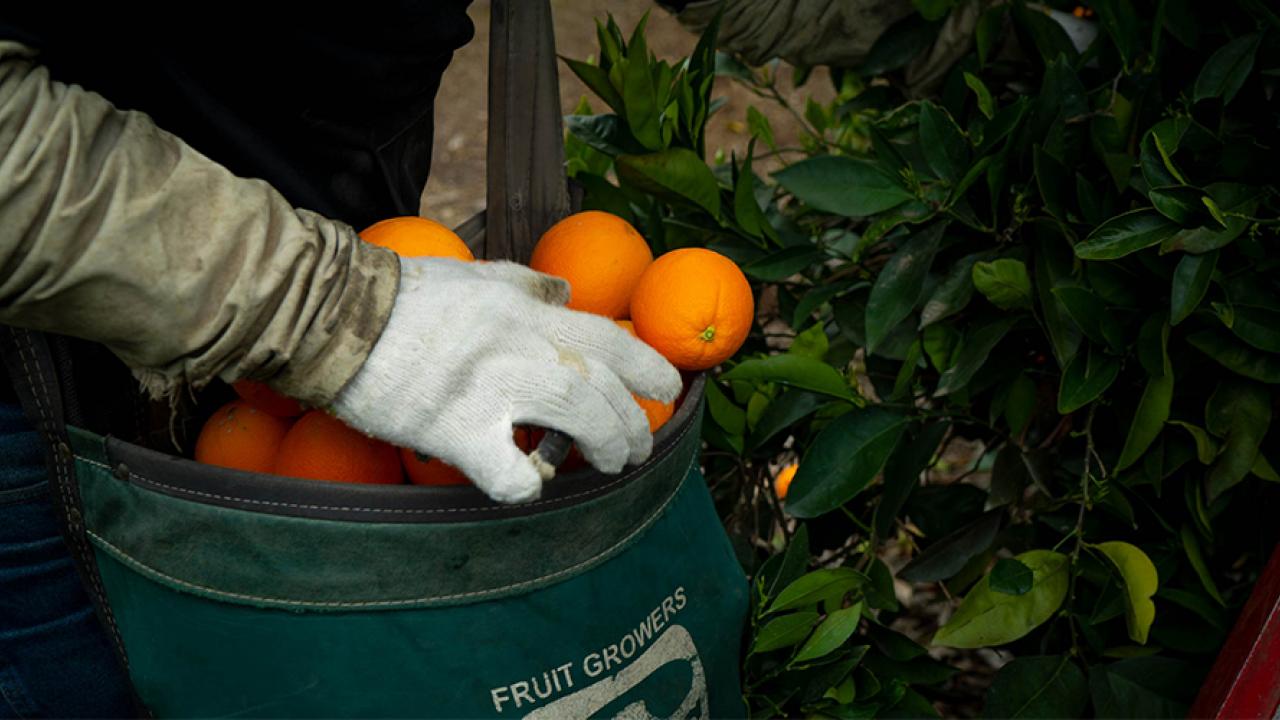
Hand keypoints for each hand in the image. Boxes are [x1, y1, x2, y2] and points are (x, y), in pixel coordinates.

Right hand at [331, 257, 681, 502]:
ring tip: (608, 465)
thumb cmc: (404, 297)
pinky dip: (527, 485)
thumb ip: (526, 285)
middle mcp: (521, 346)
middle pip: (603, 388)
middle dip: (632, 423)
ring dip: (605, 449)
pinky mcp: (454, 428)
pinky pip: (509, 472)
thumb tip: (566, 292)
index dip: (650, 368)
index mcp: (527, 312)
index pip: (610, 339)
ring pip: (578, 420)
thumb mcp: (476, 276)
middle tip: (634, 448)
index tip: (670, 391)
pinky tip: (526, 483)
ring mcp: (491, 387)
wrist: (334, 315)